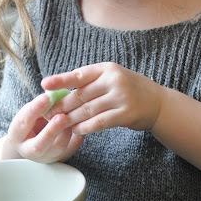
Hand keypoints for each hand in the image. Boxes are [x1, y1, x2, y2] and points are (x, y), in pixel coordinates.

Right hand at [6, 93, 83, 162]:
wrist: (33, 141)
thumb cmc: (31, 122)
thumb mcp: (29, 113)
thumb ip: (39, 105)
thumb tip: (53, 93)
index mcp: (17, 136)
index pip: (24, 122)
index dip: (35, 109)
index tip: (46, 97)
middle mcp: (30, 151)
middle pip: (39, 145)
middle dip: (51, 130)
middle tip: (61, 117)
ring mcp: (46, 156)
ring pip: (58, 148)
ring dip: (67, 131)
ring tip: (72, 116)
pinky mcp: (61, 157)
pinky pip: (72, 148)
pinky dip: (77, 135)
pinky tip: (80, 123)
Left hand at [41, 62, 162, 134]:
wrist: (157, 102)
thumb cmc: (128, 90)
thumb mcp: (111, 79)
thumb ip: (90, 83)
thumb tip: (60, 91)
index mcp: (107, 69)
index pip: (79, 75)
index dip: (60, 80)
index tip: (44, 85)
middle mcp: (114, 80)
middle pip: (81, 95)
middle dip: (62, 105)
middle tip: (48, 113)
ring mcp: (121, 97)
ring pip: (88, 110)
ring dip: (71, 119)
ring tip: (58, 124)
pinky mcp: (126, 113)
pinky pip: (100, 122)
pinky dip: (86, 127)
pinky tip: (76, 131)